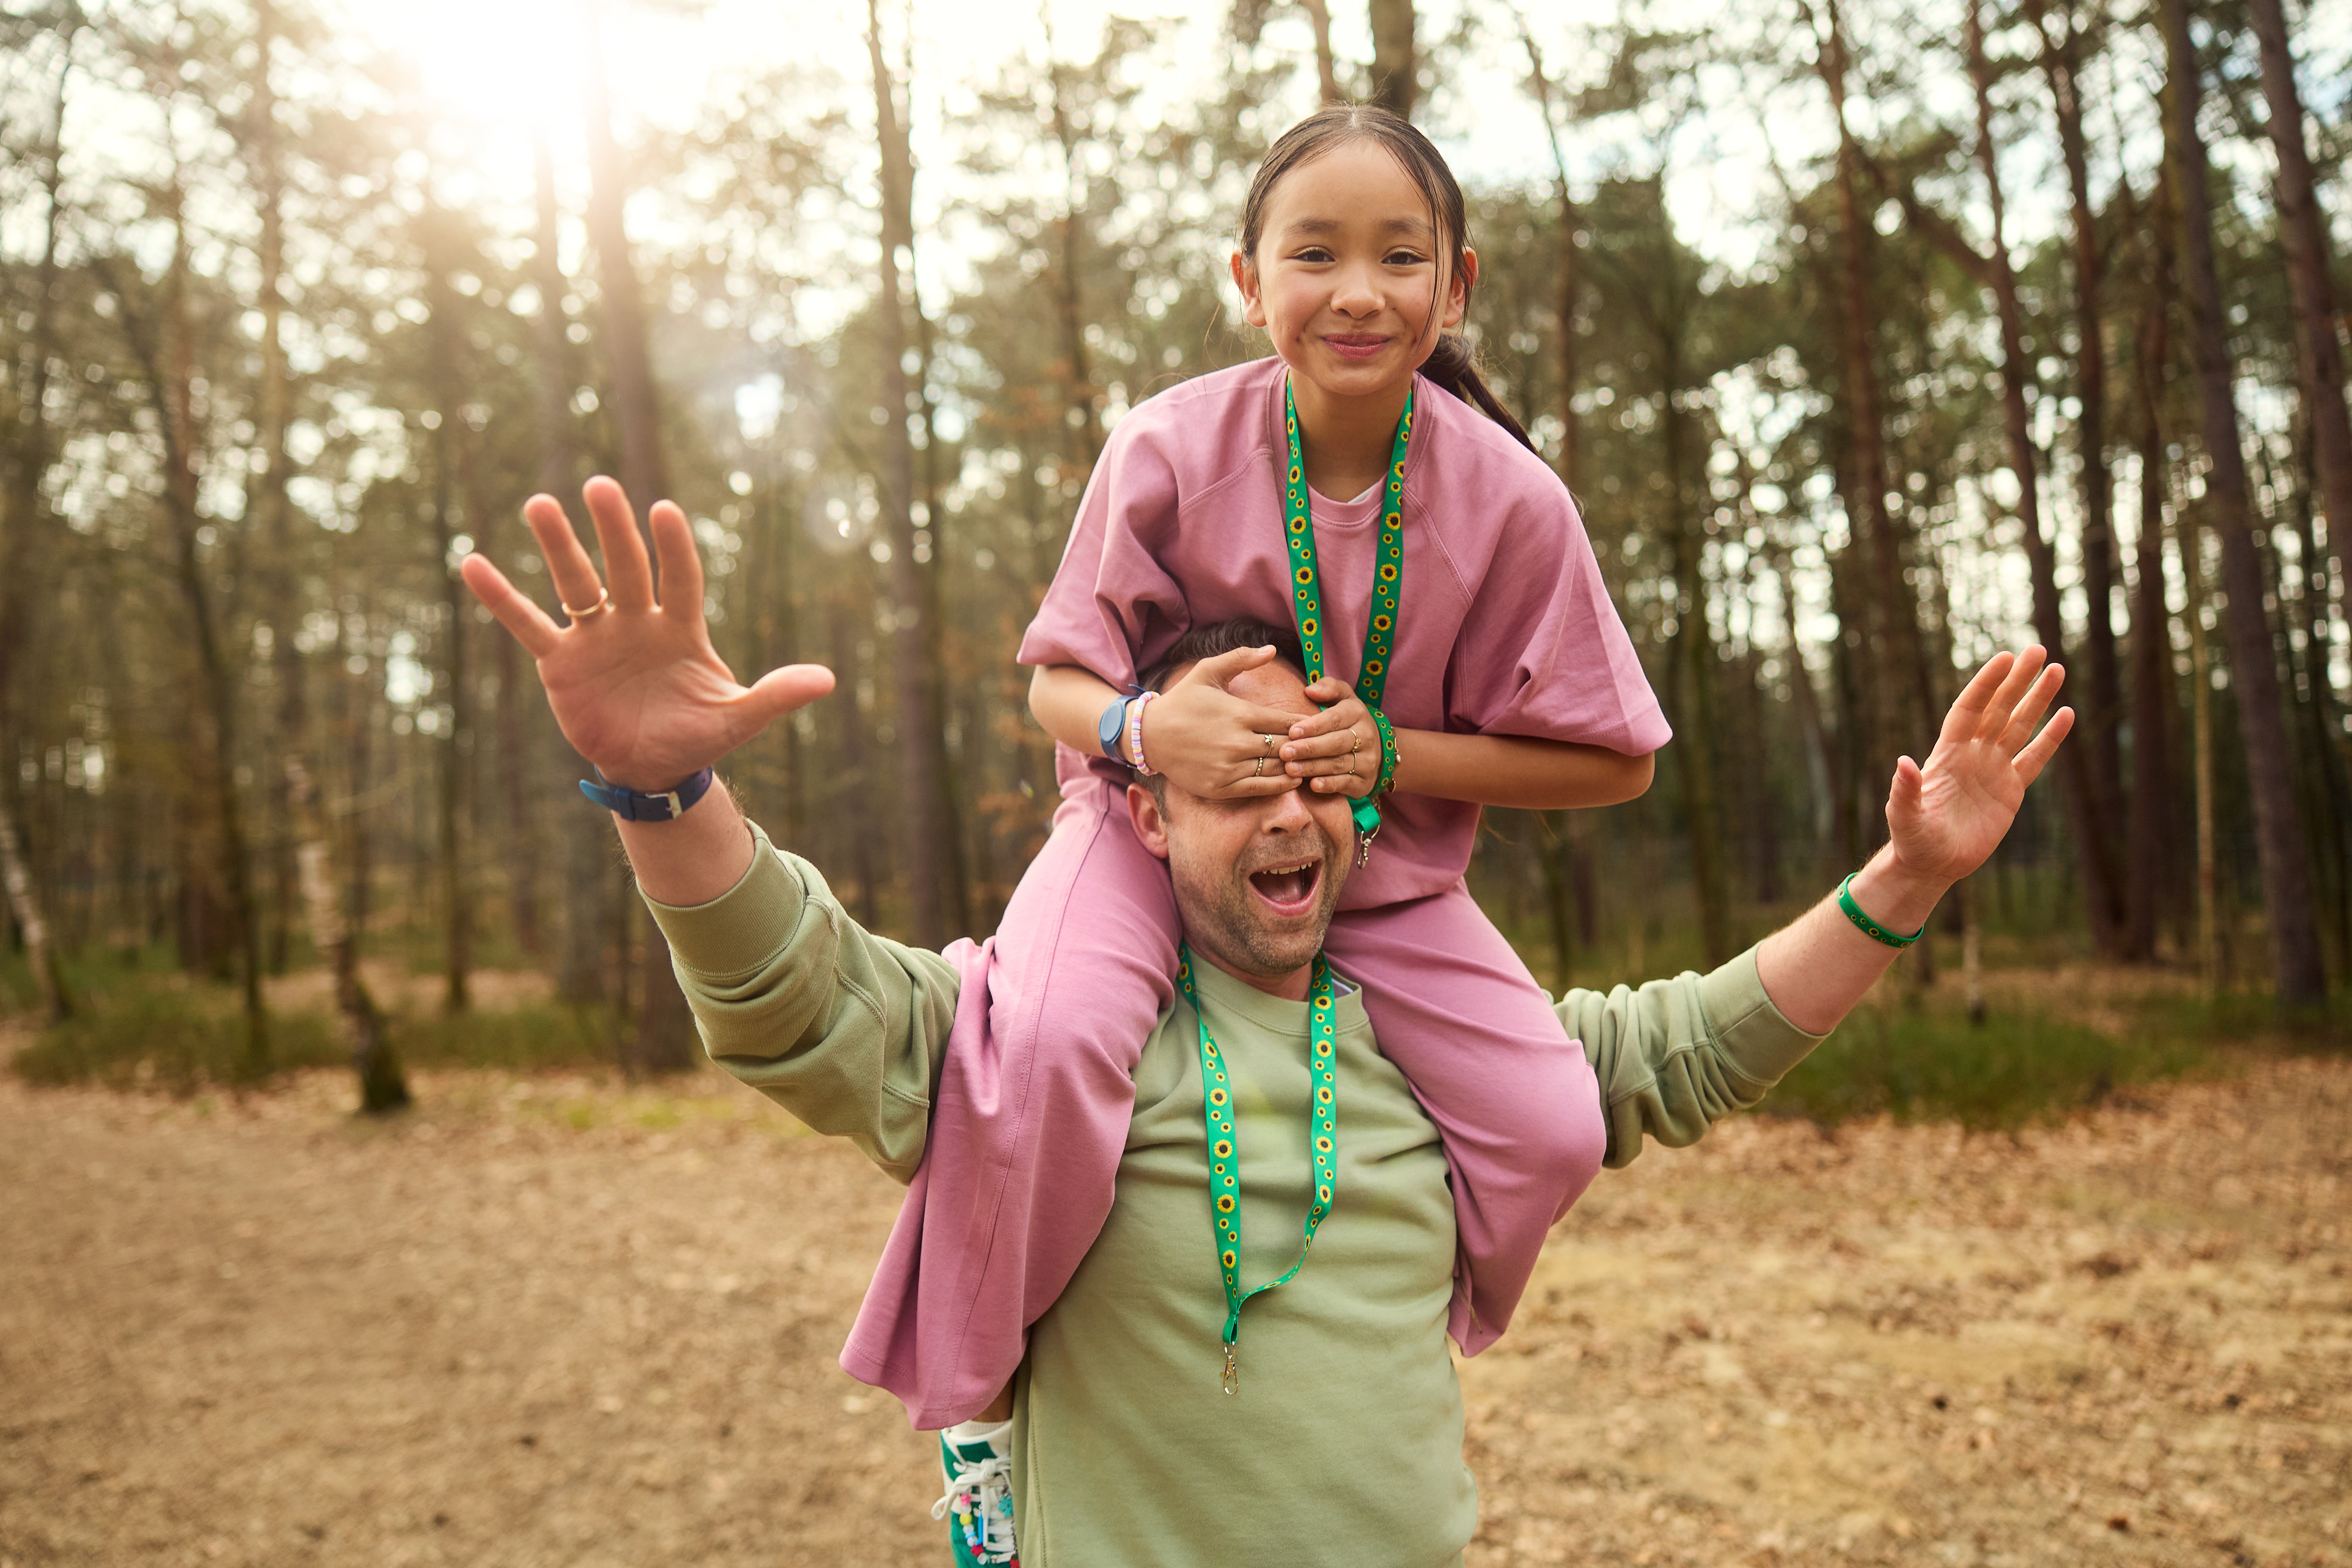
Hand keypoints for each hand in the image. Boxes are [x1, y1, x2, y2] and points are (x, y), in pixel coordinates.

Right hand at [458, 476, 834, 790]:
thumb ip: (776, 695)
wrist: (654, 767)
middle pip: (625, 568)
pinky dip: (502, 598)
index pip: (680, 579)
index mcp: (681, 628)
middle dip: (614, 531)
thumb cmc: (696, 734)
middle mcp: (636, 621)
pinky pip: (528, 624)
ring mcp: (596, 637)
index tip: (665, 512)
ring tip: (539, 503)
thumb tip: (828, 680)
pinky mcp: (560, 661)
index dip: (674, 549)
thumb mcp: (739, 719)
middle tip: (601, 487)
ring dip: (558, 547)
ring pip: (575, 584)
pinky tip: (472, 562)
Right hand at [1143, 645, 1317, 799]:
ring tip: (1311, 763)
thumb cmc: (1182, 701)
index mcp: (1240, 712)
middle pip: (1287, 747)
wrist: (1149, 736)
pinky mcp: (1221, 787)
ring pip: (1277, 769)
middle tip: (1320, 747)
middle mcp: (1238, 741)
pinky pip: (1261, 789)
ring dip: (1297, 766)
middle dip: (1305, 747)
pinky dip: (1282, 785)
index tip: (1315, 725)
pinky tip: (1293, 779)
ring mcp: (1229, 767)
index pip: (1287, 721)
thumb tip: (1272, 649)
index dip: (1305, 725)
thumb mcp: (1207, 671)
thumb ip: (1241, 658)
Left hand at [1279, 676, 1380, 798]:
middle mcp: (1366, 736)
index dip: (1314, 726)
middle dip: (1309, 748)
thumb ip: (1329, 688)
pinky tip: (1313, 785)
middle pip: (1336, 743)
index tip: (1292, 731)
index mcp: (1357, 713)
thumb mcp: (1344, 698)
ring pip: (1339, 764)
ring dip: (1313, 767)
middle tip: (1285, 752)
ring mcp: (1367, 760)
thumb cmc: (1349, 720)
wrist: (1379, 749)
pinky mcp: (1365, 781)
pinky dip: (1330, 785)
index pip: (1335, 719)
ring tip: (1290, 768)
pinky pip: (1347, 783)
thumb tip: (1310, 689)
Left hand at [1885, 645, 2073, 887]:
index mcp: (1947, 754)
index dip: (1986, 685)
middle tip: (2037, 650)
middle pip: (1998, 709)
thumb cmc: (1912, 840)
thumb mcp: (1905, 817)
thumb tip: (1903, 764)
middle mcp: (1972, 755)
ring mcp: (1993, 770)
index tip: (2005, 658)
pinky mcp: (2010, 790)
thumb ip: (1905, 791)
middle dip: (2017, 680)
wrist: (1931, 863)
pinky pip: (2034, 758)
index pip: (1970, 709)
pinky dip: (2050, 738)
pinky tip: (2066, 714)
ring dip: (2037, 699)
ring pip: (2019, 726)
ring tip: (2056, 669)